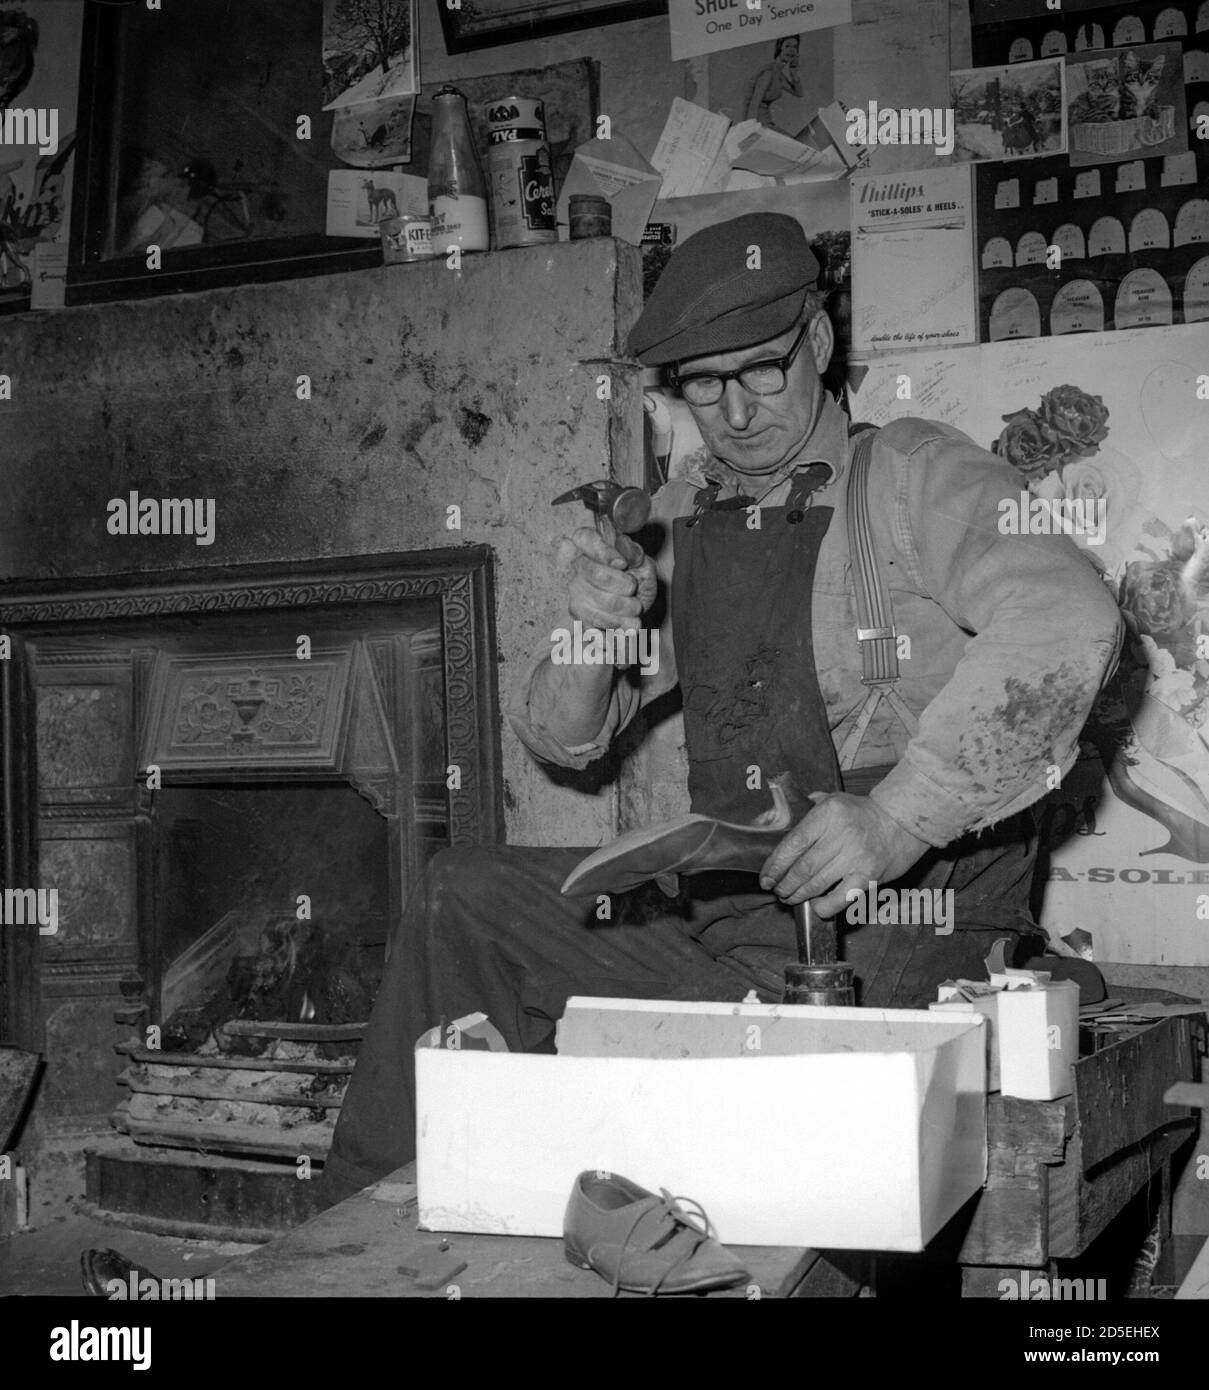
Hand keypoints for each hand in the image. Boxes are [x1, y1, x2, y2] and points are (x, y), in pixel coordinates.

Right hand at [557, 525, 656, 632]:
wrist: (636, 601)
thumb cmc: (635, 573)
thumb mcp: (641, 559)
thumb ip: (633, 553)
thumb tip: (622, 555)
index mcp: (589, 543)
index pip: (585, 538)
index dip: (603, 552)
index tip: (622, 564)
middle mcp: (578, 567)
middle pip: (594, 573)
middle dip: (621, 583)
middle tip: (633, 587)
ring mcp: (576, 592)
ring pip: (593, 601)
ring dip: (621, 608)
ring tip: (636, 608)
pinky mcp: (580, 616)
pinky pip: (593, 625)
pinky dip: (615, 628)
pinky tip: (629, 626)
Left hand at [758, 792, 930, 916]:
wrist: (903, 822)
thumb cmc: (861, 812)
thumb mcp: (832, 800)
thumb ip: (803, 809)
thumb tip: (767, 820)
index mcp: (828, 813)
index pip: (794, 842)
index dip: (776, 864)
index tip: (766, 877)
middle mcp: (842, 834)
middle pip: (803, 867)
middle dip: (784, 883)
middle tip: (777, 890)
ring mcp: (856, 856)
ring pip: (817, 883)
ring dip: (798, 895)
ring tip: (790, 898)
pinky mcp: (869, 876)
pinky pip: (841, 897)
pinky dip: (824, 906)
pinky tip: (815, 906)